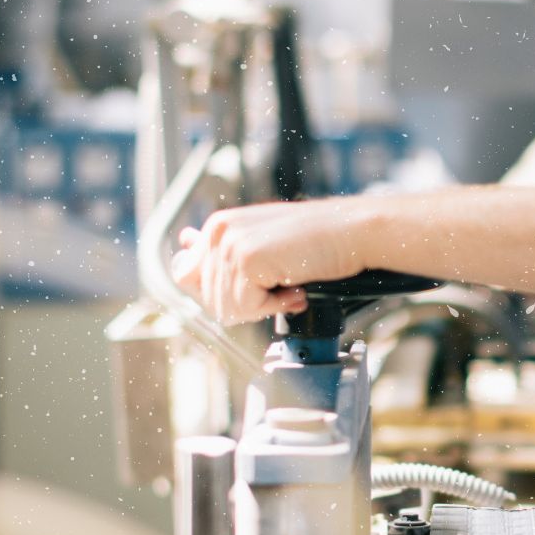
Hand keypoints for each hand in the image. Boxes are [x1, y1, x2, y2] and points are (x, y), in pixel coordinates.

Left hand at [171, 199, 369, 324]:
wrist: (352, 232)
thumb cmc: (316, 240)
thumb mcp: (261, 244)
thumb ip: (221, 252)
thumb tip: (181, 251)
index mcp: (218, 225)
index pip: (186, 277)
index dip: (218, 294)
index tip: (253, 288)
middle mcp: (218, 231)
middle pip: (207, 299)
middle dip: (244, 305)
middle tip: (279, 289)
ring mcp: (231, 244)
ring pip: (226, 308)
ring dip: (263, 307)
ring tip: (290, 286)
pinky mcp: (248, 259)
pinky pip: (247, 308)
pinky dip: (275, 308)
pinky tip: (296, 288)